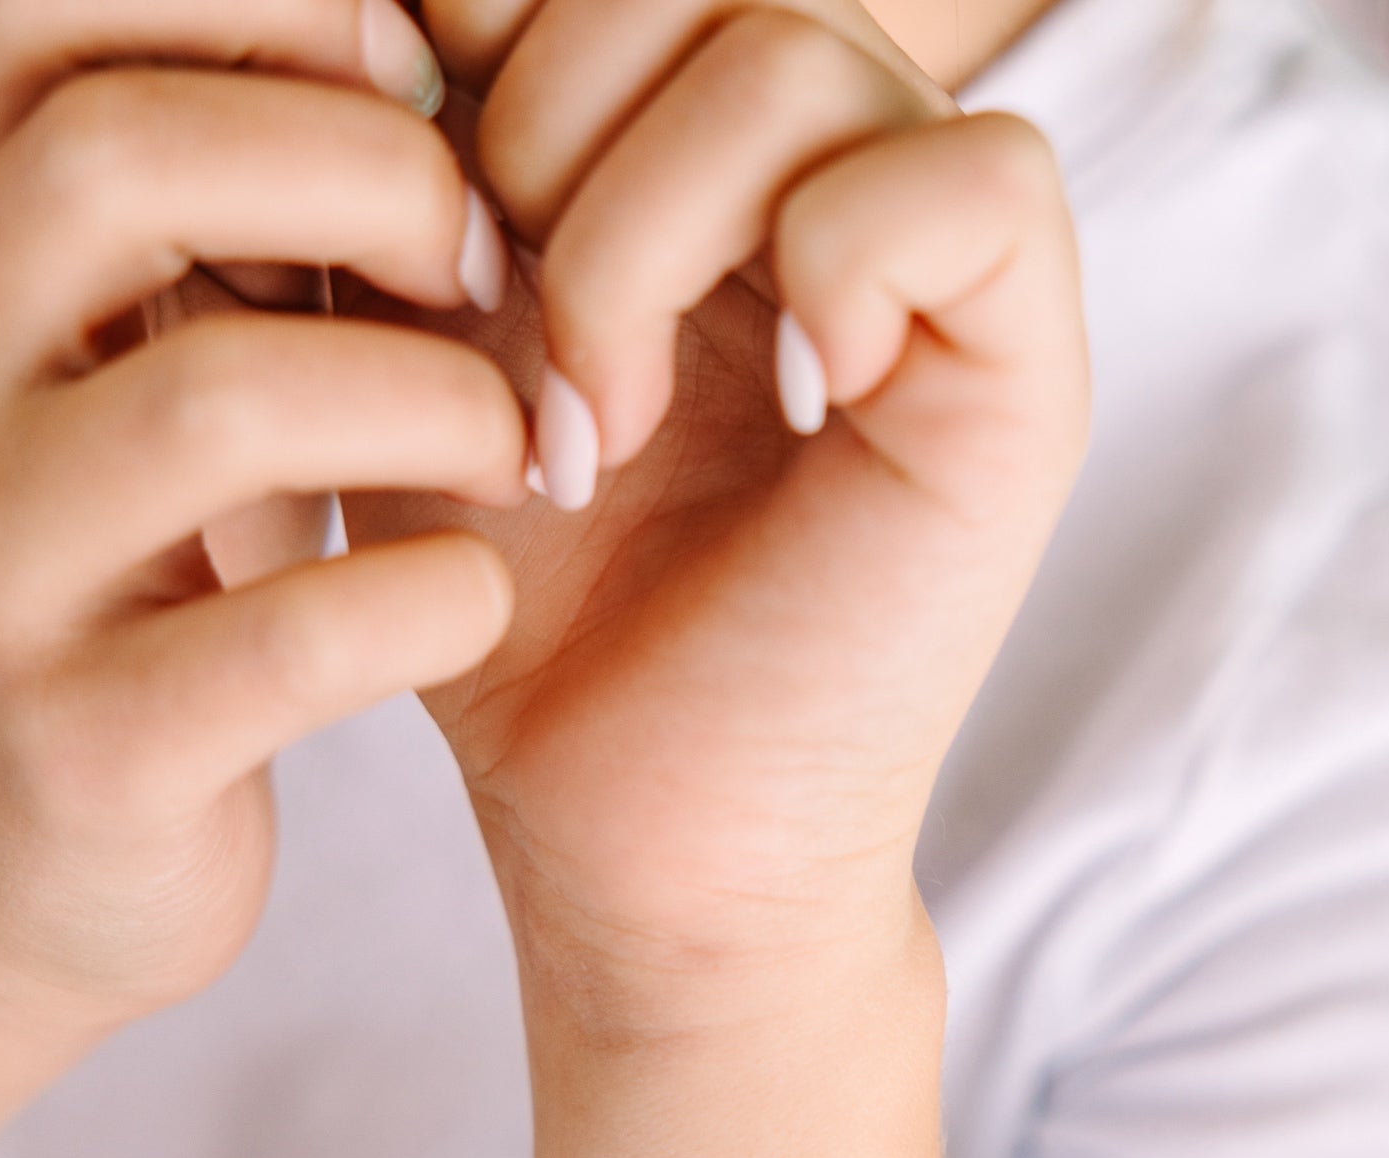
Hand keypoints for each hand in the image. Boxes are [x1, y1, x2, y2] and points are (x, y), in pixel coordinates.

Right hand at [0, 0, 530, 1043]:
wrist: (14, 883)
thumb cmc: (135, 598)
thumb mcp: (145, 382)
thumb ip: (221, 228)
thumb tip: (408, 36)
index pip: (43, 13)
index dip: (268, 6)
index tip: (426, 94)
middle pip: (121, 164)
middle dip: (374, 184)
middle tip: (503, 278)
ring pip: (215, 405)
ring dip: (437, 404)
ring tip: (530, 450)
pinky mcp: (86, 753)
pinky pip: (291, 639)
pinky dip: (434, 597)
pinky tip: (477, 597)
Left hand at [348, 0, 1089, 1026]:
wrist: (639, 843)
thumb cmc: (532, 625)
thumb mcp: (419, 351)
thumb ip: (416, 162)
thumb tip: (370, 8)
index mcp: (691, 176)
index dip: (494, 39)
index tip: (422, 243)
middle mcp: (823, 199)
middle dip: (552, 131)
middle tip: (507, 340)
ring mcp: (932, 285)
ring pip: (807, 53)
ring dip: (650, 229)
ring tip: (597, 423)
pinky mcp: (1019, 381)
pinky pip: (979, 183)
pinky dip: (844, 258)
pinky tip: (786, 394)